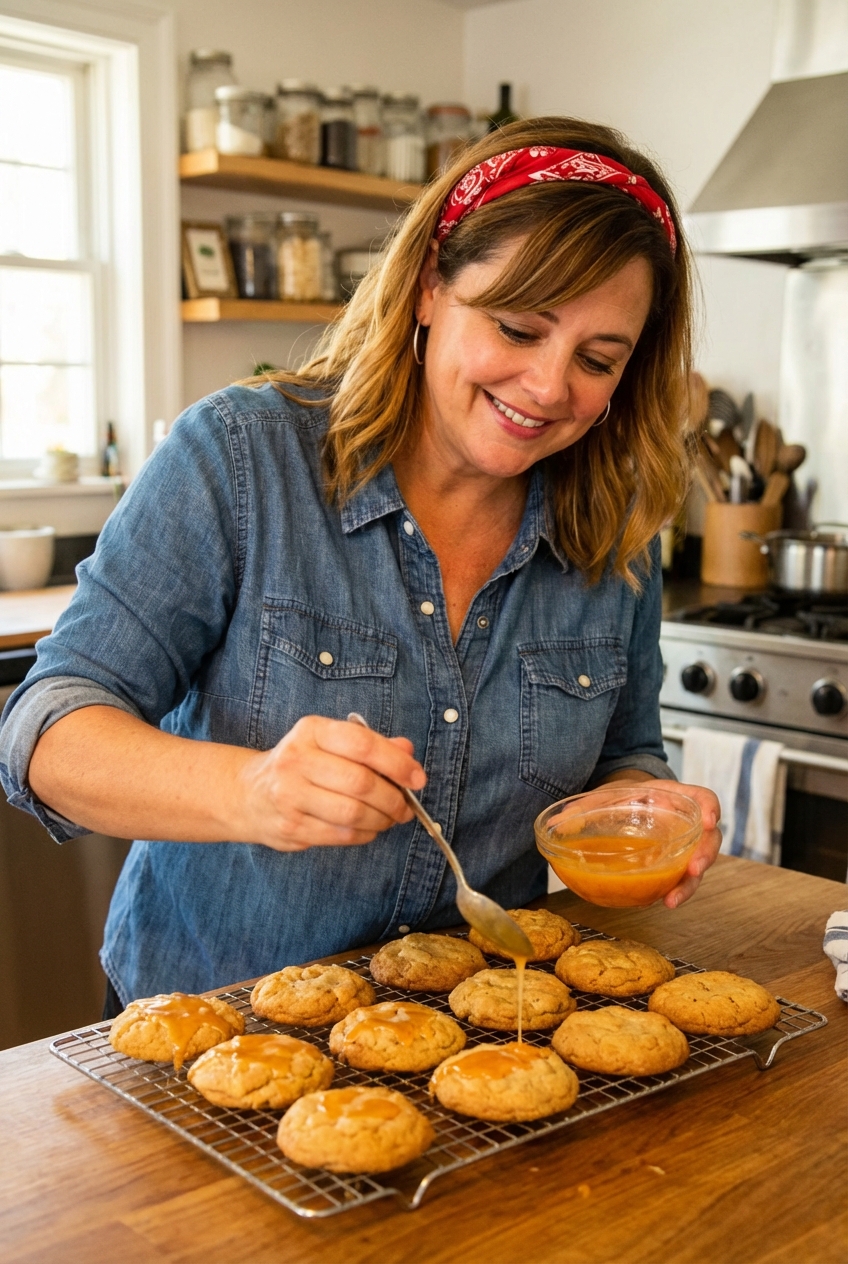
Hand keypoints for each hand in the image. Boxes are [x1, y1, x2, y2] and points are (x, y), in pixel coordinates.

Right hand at [236, 715, 425, 851]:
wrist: (248, 793)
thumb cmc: (301, 765)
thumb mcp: (330, 742)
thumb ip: (370, 745)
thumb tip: (407, 751)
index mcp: (311, 731)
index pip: (362, 744)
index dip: (397, 763)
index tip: (417, 778)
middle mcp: (297, 760)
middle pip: (360, 783)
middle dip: (393, 799)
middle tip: (405, 807)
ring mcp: (290, 795)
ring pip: (353, 813)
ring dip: (381, 820)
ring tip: (389, 818)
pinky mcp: (290, 827)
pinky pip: (341, 835)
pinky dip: (364, 834)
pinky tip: (368, 828)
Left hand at [597, 772, 721, 908]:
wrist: (622, 805)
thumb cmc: (620, 798)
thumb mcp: (605, 796)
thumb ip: (585, 807)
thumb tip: (562, 822)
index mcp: (673, 797)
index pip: (703, 798)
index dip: (711, 808)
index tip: (710, 821)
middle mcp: (684, 823)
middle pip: (708, 839)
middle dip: (705, 855)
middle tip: (694, 870)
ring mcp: (681, 846)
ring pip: (696, 865)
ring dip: (688, 884)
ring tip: (673, 899)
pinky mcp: (672, 864)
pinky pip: (680, 878)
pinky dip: (674, 891)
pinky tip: (660, 901)